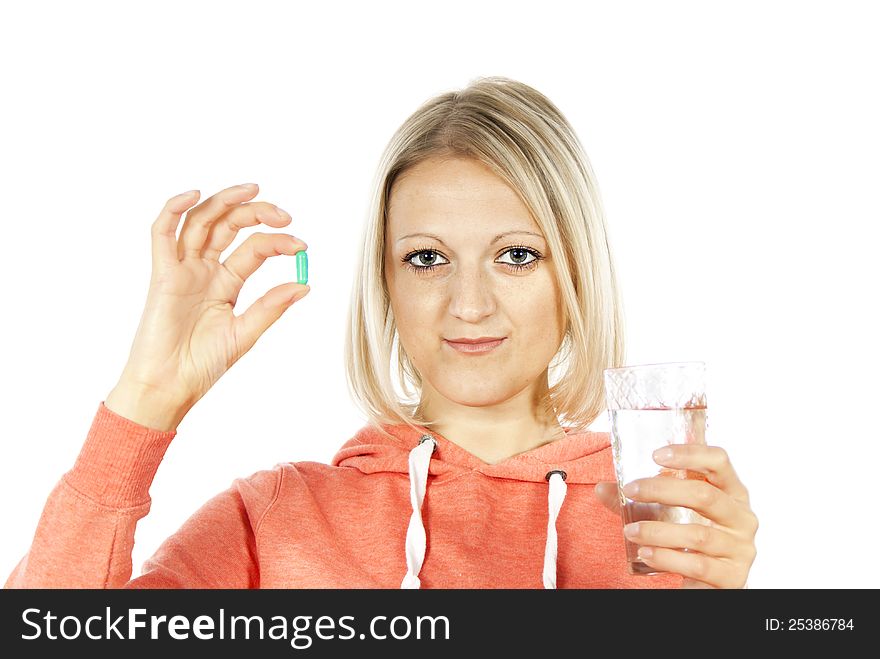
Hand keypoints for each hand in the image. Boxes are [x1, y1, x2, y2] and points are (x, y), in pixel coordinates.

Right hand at [115, 183, 309, 418]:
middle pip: (229, 226)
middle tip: (283, 214)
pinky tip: (193, 194)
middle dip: (256, 213)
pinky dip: (173, 210)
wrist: (170, 386)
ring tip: (251, 190)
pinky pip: (162, 234)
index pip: (254, 249)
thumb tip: (304, 284)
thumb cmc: (203, 365)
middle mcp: (205, 270)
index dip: (278, 243)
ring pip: (201, 221)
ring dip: (224, 201)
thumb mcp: (245, 334)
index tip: (301, 245)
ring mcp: (182, 269)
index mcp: (227, 283)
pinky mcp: (161, 274)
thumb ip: (271, 307)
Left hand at [594, 445, 757, 588]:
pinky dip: (667, 558)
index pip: (719, 461)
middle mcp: (742, 517)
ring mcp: (741, 548)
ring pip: (698, 534)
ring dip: (657, 530)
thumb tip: (601, 488)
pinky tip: (645, 554)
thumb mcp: (671, 513)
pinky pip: (698, 564)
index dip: (690, 454)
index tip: (655, 455)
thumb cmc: (690, 537)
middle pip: (705, 495)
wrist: (710, 582)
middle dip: (662, 490)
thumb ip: (641, 499)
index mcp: (731, 491)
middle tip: (630, 490)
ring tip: (629, 531)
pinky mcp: (732, 577)